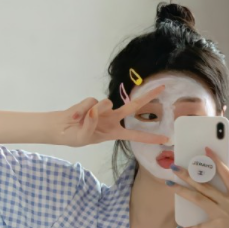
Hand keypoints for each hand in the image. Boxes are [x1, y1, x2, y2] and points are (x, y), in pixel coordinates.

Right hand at [54, 86, 169, 147]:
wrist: (61, 128)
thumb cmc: (75, 136)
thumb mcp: (84, 138)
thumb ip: (91, 126)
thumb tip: (95, 109)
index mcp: (115, 132)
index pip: (136, 135)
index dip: (151, 137)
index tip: (167, 139)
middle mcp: (113, 118)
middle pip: (134, 106)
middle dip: (149, 96)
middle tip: (163, 88)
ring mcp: (103, 109)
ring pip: (106, 104)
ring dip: (93, 113)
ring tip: (80, 121)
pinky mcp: (92, 102)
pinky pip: (90, 103)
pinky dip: (81, 110)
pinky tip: (75, 116)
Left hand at [169, 147, 228, 227]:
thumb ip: (228, 203)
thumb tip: (210, 196)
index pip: (227, 174)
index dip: (216, 161)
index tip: (206, 151)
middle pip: (206, 185)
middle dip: (189, 175)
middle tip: (175, 168)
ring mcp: (225, 214)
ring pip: (199, 198)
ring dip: (183, 191)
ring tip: (171, 185)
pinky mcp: (219, 227)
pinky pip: (199, 226)